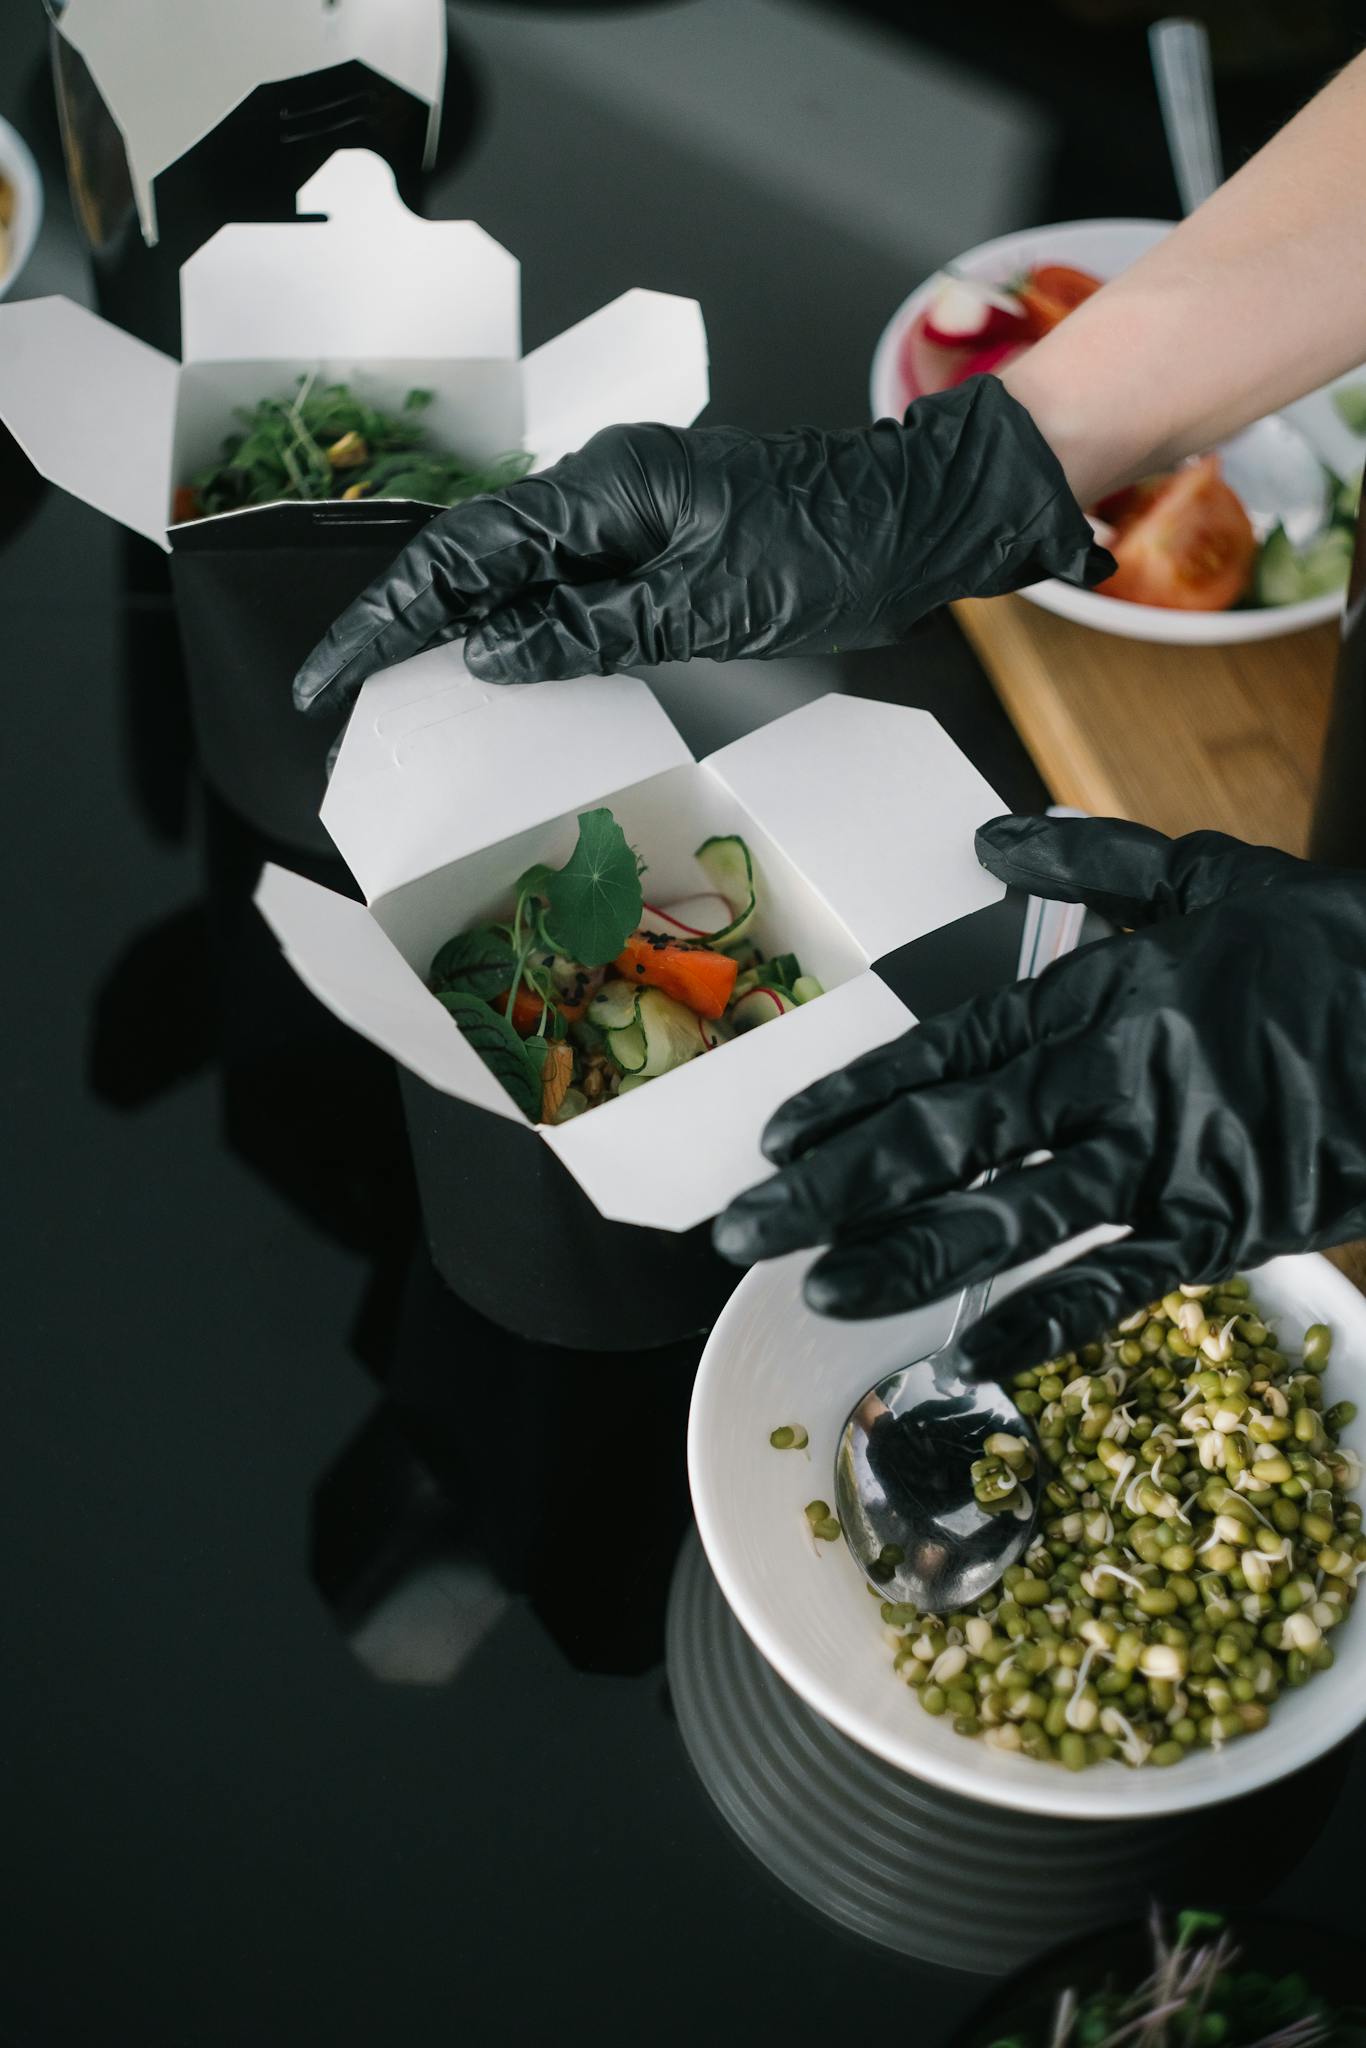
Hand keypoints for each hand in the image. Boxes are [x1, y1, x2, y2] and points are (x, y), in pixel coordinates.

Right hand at [292, 379, 1108, 717]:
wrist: (918, 522)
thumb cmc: (833, 547)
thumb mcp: (707, 604)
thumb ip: (589, 628)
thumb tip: (486, 653)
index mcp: (603, 490)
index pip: (461, 555)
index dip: (386, 616)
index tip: (331, 671)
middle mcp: (602, 493)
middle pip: (470, 560)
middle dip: (400, 625)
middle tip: (341, 690)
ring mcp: (626, 517)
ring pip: (513, 576)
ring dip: (453, 631)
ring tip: (396, 691)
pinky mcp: (653, 546)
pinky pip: (565, 589)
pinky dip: (523, 633)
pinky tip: (498, 671)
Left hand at [713, 816, 1365, 1382]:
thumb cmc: (1331, 944)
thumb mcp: (1208, 874)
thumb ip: (1092, 865)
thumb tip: (994, 841)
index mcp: (1095, 996)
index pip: (945, 1051)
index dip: (853, 1094)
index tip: (775, 1133)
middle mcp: (1109, 1076)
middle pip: (946, 1140)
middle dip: (833, 1185)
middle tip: (741, 1229)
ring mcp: (1164, 1155)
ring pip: (1011, 1215)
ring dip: (907, 1255)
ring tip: (817, 1291)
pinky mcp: (1225, 1223)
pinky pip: (1124, 1281)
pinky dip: (1054, 1319)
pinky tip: (977, 1356)